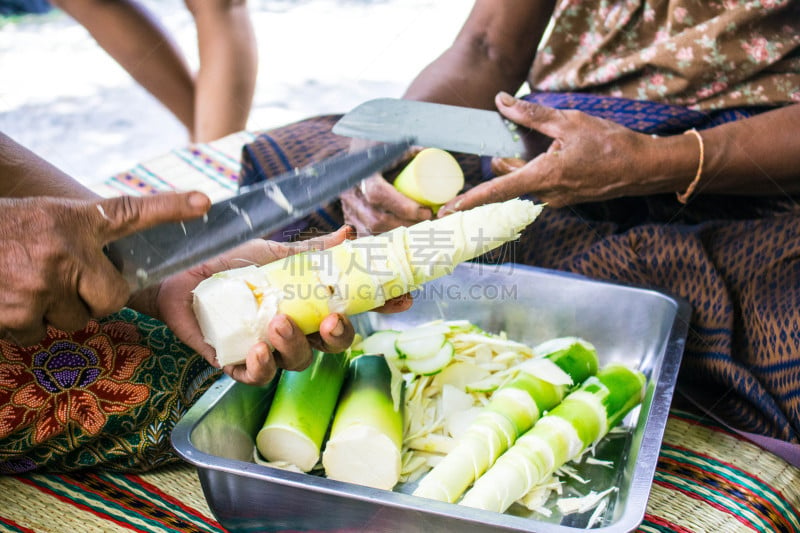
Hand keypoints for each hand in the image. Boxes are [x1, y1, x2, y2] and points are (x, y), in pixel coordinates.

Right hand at [0, 192, 209, 345]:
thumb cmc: (4, 231)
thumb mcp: (48, 219)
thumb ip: (88, 236)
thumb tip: (120, 269)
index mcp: (75, 222)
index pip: (132, 211)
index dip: (170, 206)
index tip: (205, 201)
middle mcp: (65, 252)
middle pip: (109, 300)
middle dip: (90, 298)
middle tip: (60, 279)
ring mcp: (40, 287)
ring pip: (70, 321)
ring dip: (51, 312)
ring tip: (23, 283)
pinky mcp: (16, 316)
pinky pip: (35, 334)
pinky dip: (21, 324)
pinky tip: (4, 298)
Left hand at [147, 226, 412, 385]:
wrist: (177, 273)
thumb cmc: (227, 263)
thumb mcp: (272, 253)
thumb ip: (311, 251)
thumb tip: (349, 233)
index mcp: (309, 304)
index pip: (352, 309)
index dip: (380, 308)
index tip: (404, 299)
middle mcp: (295, 330)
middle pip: (331, 345)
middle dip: (338, 336)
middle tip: (331, 319)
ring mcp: (267, 348)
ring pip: (296, 361)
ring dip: (294, 344)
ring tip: (279, 322)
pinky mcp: (235, 362)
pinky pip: (256, 377)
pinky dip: (261, 367)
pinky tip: (258, 350)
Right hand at [341, 139, 431, 234]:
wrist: (362, 148)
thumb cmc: (385, 145)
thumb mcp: (400, 144)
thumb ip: (419, 151)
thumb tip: (442, 164)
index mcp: (362, 172)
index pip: (379, 194)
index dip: (404, 208)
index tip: (427, 212)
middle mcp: (351, 190)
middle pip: (376, 219)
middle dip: (404, 227)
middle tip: (427, 225)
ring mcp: (348, 206)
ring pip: (369, 230)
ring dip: (395, 236)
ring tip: (418, 232)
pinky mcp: (349, 216)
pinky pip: (362, 235)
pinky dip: (380, 241)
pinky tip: (397, 242)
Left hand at [439, 92, 660, 212]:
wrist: (642, 167)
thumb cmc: (610, 144)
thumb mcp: (569, 122)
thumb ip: (532, 116)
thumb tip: (502, 102)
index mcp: (542, 177)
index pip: (495, 192)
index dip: (469, 201)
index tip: (447, 211)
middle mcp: (545, 196)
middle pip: (506, 180)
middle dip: (504, 161)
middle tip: (522, 136)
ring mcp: (555, 200)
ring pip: (523, 181)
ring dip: (524, 164)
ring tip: (554, 146)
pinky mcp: (563, 199)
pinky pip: (538, 184)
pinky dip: (537, 169)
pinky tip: (561, 154)